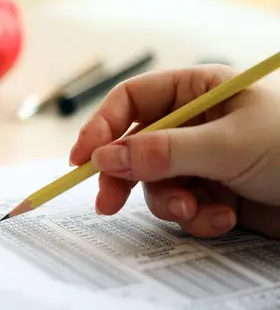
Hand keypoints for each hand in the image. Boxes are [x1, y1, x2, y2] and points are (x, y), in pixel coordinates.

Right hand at [69, 64, 279, 238]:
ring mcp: (198, 160)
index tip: (82, 159)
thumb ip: (163, 152)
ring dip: (171, 203)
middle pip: (132, 147)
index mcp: (196, 91)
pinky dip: (197, 218)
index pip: (131, 101)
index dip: (102, 127)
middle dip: (124, 178)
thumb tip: (104, 158)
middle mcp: (192, 124)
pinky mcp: (209, 192)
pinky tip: (225, 217)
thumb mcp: (228, 144)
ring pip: (155, 184)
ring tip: (197, 211)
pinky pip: (180, 206)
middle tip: (108, 204)